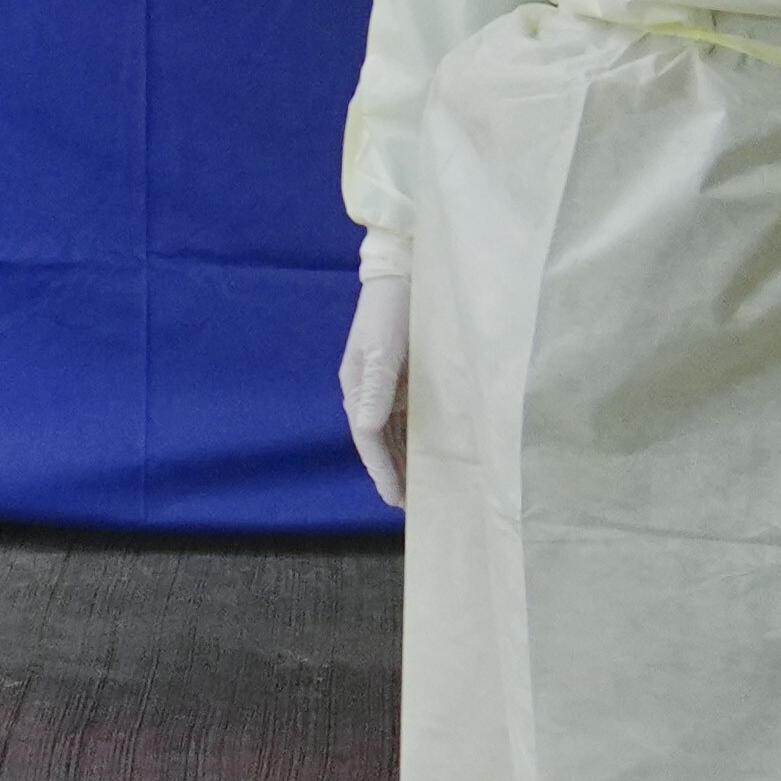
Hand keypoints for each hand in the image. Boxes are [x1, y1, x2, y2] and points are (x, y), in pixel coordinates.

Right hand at [337, 247, 415, 505]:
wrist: (403, 275)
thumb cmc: (392, 312)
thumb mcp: (381, 351)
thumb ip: (375, 389)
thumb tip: (365, 428)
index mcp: (356, 389)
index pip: (367, 440)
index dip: (381, 470)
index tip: (396, 499)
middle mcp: (367, 393)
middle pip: (378, 443)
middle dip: (391, 472)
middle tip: (409, 505)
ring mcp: (385, 387)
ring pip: (392, 434)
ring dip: (402, 460)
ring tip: (417, 489)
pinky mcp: (402, 379)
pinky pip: (406, 419)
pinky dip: (412, 440)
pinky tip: (424, 454)